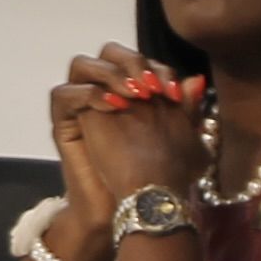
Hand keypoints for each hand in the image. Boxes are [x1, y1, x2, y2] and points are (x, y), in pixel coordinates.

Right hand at [51, 44, 202, 212]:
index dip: (159, 68)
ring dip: (108, 72)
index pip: (140, 60)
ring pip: (82, 65)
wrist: (136, 207)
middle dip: (131, 61)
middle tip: (148, 86)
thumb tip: (197, 81)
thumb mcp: (185, 141)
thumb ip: (188, 111)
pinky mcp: (65, 122)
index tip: (175, 93)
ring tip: (131, 93)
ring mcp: (83, 105)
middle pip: (108, 52)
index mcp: (134, 91)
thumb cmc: (159, 176)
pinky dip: (86, 94)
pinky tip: (113, 106)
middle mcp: (107, 91)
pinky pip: (63, 94)